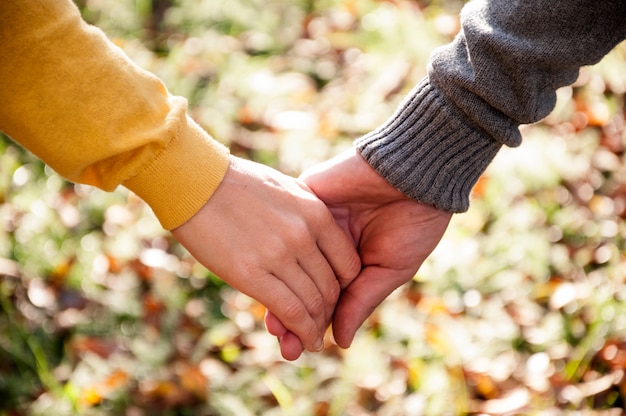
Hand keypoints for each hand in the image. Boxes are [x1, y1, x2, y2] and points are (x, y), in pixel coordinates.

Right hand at [172, 155, 360, 356]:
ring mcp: (279, 254)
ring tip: (313, 340)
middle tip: (323, 325)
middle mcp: (304, 235)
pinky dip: (302, 332)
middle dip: (329, 311)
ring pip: (313, 303)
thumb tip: (316, 239)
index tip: (335, 298)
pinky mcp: (252, 273)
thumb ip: (305, 215)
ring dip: (316, 327)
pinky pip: (290, 311)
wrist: (194, 182)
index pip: (347, 263)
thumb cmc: (235, 184)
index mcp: (315, 212)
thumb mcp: (284, 190)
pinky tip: (304, 342)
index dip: (344, 287)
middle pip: (331, 287)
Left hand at [265, 148, 450, 356]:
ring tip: (273, 326)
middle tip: (283, 347)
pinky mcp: (304, 197)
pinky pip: (285, 229)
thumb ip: (361, 301)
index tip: (295, 350)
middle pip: (299, 283)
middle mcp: (325, 244)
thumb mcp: (391, 269)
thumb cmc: (414, 221)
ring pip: (287, 262)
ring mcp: (312, 222)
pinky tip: (272, 284)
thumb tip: (341, 342)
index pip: (322, 296)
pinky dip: (279, 259)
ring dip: (280, 292)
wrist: (417, 172)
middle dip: (290, 316)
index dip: (310, 323)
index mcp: (348, 260)